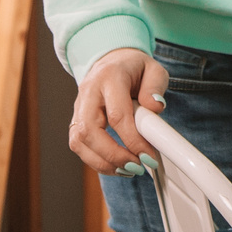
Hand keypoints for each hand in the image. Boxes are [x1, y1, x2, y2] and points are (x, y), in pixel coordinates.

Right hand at [67, 46, 165, 174]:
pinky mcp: (76, 120)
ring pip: (79, 141)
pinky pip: (79, 145)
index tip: (148, 155)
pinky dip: (96, 161)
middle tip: (136, 166)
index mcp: (109, 77)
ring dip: (103, 162)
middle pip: (89, 131)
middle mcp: (89, 92)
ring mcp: (79, 107)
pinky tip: (117, 166)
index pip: (117, 114)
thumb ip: (156, 86)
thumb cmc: (134, 68)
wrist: (112, 61)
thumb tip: (154, 108)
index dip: (132, 140)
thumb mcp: (153, 69)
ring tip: (129, 170)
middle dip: (113, 155)